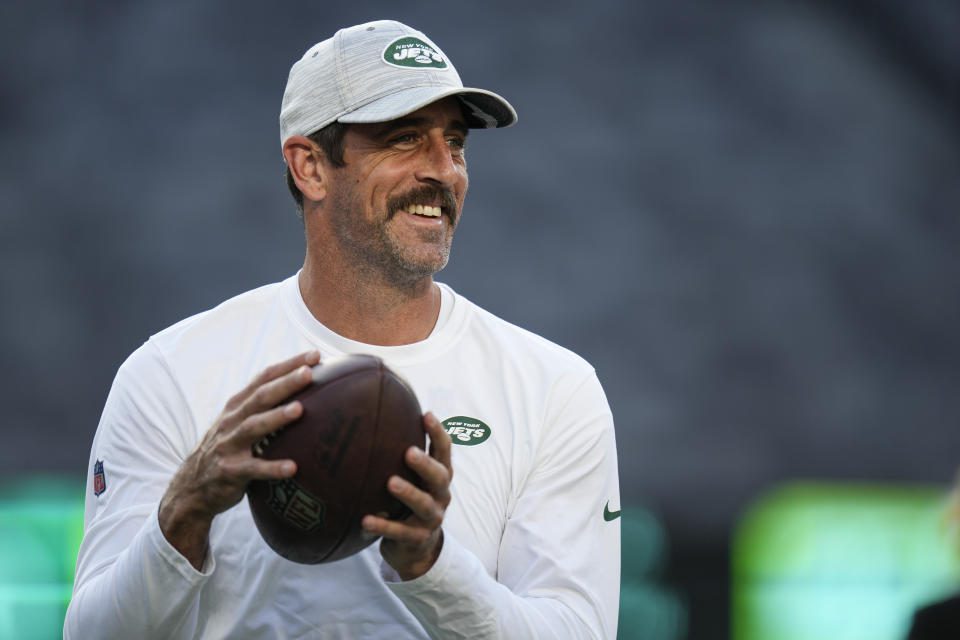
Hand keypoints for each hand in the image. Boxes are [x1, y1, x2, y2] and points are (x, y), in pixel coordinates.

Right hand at [158, 349, 320, 568]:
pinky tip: (292, 467)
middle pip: (261, 397)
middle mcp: (232, 420)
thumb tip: (304, 391)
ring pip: (254, 426)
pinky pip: (253, 468)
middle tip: (308, 373)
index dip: (289, 365)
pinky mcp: (229, 471)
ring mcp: (229, 445)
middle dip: (285, 383)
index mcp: (238, 405)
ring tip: (300, 410)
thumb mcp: (239, 422)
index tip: (315, 355)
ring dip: (277, 417)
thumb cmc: (228, 448)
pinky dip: (272, 468)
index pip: (264, 378)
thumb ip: (263, 406)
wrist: (191, 487)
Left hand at [362, 412, 452, 579]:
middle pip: (439, 477)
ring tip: (391, 483)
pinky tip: (365, 520)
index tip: (426, 415)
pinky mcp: (417, 539)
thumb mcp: (412, 479)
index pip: (444, 451)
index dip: (438, 433)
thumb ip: (400, 456)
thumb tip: (375, 417)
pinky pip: (401, 533)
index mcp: (439, 477)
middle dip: (425, 464)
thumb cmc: (409, 503)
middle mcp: (440, 495)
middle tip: (409, 452)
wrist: (415, 549)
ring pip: (423, 505)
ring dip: (408, 493)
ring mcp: (431, 519)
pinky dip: (383, 526)